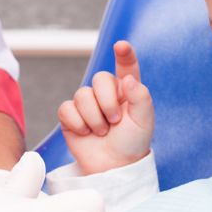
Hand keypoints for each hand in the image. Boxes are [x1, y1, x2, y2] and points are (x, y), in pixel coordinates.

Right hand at [57, 41, 153, 174]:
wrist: (113, 166)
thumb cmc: (131, 142)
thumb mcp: (144, 121)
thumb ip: (140, 97)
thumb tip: (128, 79)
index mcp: (127, 89)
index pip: (126, 66)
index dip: (124, 54)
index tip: (121, 45)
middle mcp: (106, 92)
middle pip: (99, 78)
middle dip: (107, 102)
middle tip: (115, 122)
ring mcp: (87, 103)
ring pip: (82, 95)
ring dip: (94, 118)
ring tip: (102, 132)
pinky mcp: (70, 115)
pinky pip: (67, 109)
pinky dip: (78, 124)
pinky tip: (86, 133)